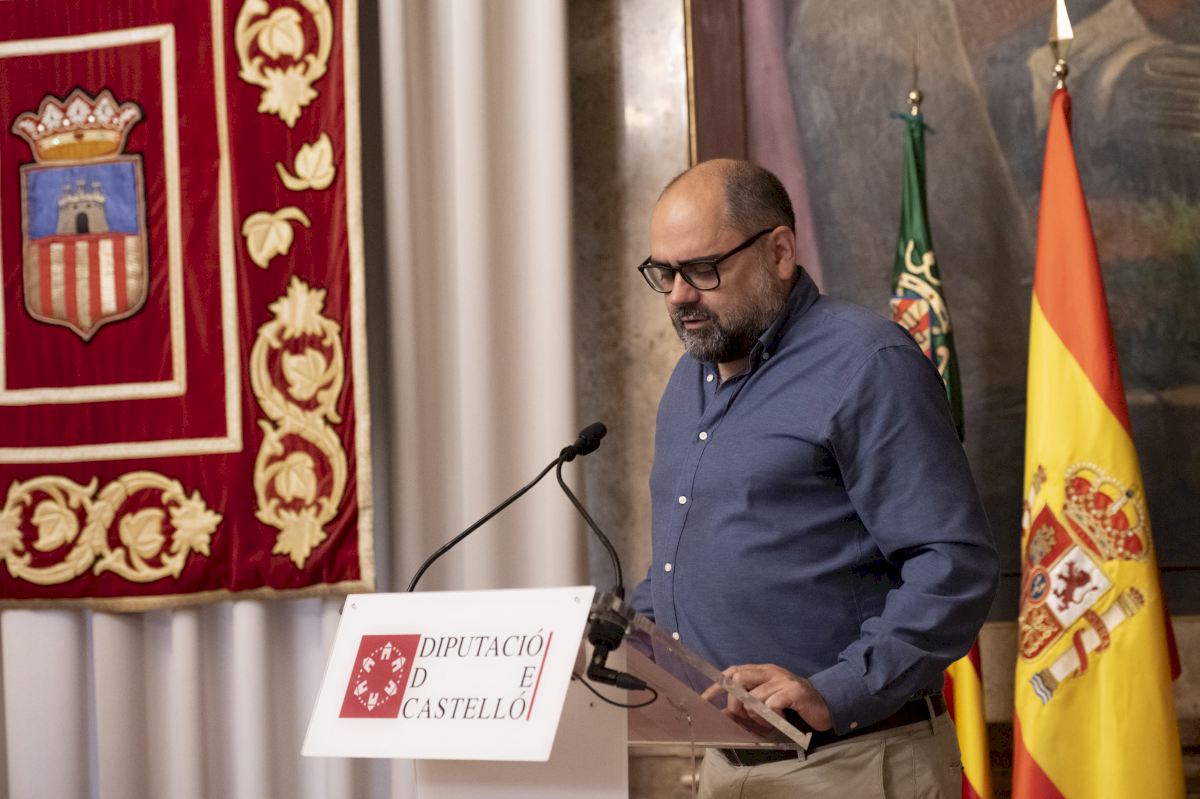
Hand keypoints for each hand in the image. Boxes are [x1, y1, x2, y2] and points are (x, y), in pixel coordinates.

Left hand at [702, 663, 832, 731]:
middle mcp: (771, 671)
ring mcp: (783, 680)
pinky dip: (772, 717)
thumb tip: (725, 715)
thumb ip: (749, 707)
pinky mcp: (795, 692)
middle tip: (743, 718)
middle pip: (738, 680)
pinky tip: (780, 721)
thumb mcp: (768, 705)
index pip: (732, 671)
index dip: (717, 685)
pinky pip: (772, 704)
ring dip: (756, 716)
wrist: (828, 706)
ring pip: (755, 697)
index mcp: (762, 671)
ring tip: (768, 723)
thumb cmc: (794, 707)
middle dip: (735, 703)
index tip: (704, 699)